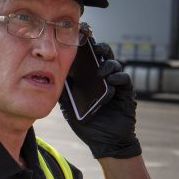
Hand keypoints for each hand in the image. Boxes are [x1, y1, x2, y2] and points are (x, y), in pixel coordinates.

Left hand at [59, 42, 141, 158]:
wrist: (104, 142)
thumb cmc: (86, 124)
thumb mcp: (70, 107)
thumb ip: (64, 91)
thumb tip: (52, 76)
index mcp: (89, 77)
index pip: (88, 56)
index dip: (86, 46)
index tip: (80, 36)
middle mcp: (103, 77)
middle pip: (103, 54)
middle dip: (99, 47)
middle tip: (94, 47)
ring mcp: (115, 84)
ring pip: (114, 63)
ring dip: (108, 64)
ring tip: (101, 71)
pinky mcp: (126, 92)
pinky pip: (124, 78)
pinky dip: (118, 77)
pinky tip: (111, 81)